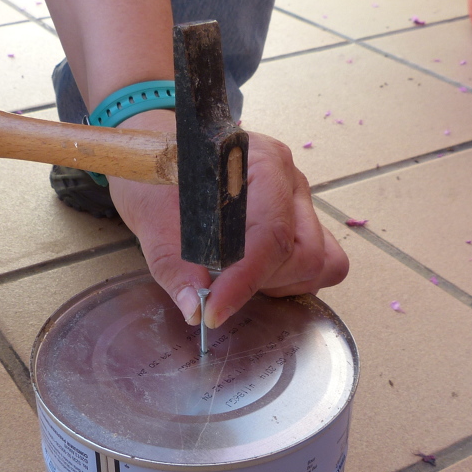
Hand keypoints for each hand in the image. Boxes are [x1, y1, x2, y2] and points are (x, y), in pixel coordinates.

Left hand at [109, 114, 348, 326]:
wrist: (154, 159)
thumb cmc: (155, 177)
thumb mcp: (150, 218)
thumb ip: (172, 264)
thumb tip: (194, 309)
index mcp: (259, 162)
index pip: (270, 232)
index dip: (245, 280)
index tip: (213, 312)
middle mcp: (289, 180)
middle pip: (306, 252)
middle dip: (261, 282)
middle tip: (218, 287)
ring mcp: (299, 202)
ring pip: (321, 262)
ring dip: (279, 284)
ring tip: (234, 277)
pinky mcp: (301, 222)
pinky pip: (321, 264)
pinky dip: (292, 282)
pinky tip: (255, 277)